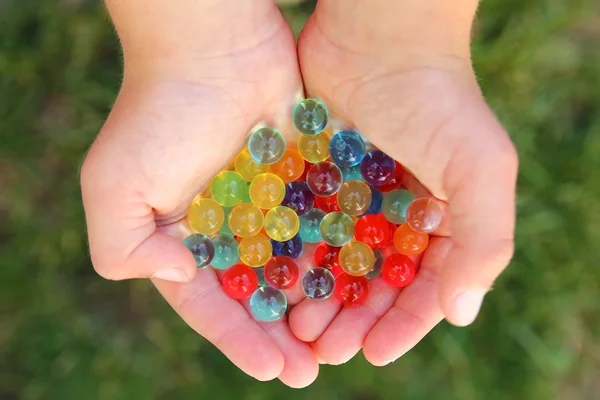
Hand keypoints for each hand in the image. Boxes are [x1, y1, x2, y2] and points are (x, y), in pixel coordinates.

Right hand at [81, 2, 317, 386]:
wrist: (214, 44)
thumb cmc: (159, 113)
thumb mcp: (113, 186)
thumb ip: (122, 247)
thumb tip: (176, 276)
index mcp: (185, 238)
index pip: (212, 304)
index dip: (240, 341)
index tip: (272, 372)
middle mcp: (229, 228)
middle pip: (259, 295)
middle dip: (282, 335)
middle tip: (311, 370)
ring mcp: (270, 204)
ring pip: (296, 267)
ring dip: (316, 306)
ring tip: (342, 341)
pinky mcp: (304, 180)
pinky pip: (323, 226)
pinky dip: (338, 257)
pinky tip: (361, 287)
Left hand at [289, 0, 517, 365]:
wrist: (382, 34)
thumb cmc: (439, 101)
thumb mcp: (482, 171)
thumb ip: (485, 243)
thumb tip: (461, 314)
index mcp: (444, 221)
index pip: (425, 289)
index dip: (402, 326)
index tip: (374, 354)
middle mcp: (399, 216)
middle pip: (374, 285)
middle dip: (352, 321)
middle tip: (322, 350)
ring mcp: (357, 200)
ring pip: (336, 265)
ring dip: (318, 299)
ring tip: (296, 328)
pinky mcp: (318, 181)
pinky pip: (305, 230)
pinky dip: (294, 259)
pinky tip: (276, 284)